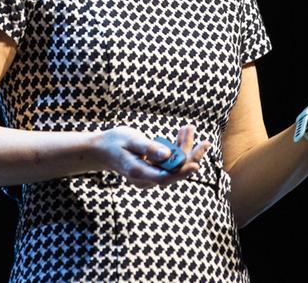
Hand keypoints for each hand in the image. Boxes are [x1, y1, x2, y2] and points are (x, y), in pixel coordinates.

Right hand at [94, 124, 210, 188]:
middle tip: (205, 142)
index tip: (197, 164)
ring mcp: (150, 176)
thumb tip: (167, 154)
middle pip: (174, 172)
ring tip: (189, 128)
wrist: (101, 150)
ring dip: (185, 148)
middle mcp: (146, 179)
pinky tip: (183, 133)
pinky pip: (170, 162)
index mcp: (138, 173)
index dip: (182, 172)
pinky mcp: (153, 171)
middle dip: (190, 156)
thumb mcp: (130, 140)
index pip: (164, 177)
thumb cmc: (114, 142)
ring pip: (174, 166)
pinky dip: (178, 148)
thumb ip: (148, 147)